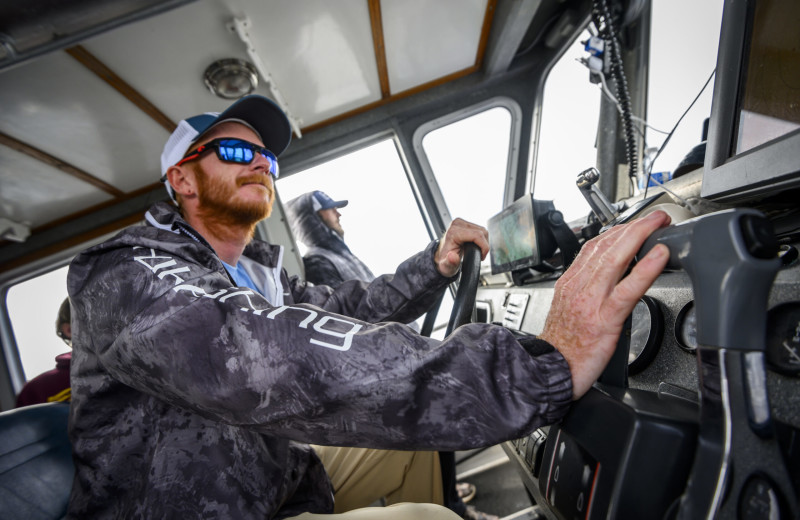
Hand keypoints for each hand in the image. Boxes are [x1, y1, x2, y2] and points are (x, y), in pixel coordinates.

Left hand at [434, 218, 489, 277]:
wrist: (442, 257)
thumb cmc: (445, 262)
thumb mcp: (446, 267)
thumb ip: (449, 263)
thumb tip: (452, 256)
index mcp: (453, 232)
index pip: (477, 235)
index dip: (484, 247)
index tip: (481, 257)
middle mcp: (457, 224)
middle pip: (482, 232)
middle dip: (484, 245)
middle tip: (479, 255)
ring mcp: (461, 222)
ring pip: (483, 230)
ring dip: (483, 242)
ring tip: (476, 251)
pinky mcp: (465, 223)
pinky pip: (480, 229)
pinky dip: (481, 239)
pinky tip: (475, 246)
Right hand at [538, 210, 670, 398]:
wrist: (549, 371)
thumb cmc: (562, 347)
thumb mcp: (570, 310)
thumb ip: (586, 291)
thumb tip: (609, 281)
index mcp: (570, 283)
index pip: (594, 246)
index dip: (618, 230)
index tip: (636, 223)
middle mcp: (579, 286)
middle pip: (606, 246)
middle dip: (633, 226)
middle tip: (655, 216)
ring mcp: (591, 301)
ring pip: (615, 259)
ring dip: (640, 236)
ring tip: (660, 226)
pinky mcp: (604, 320)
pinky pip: (627, 289)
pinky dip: (645, 269)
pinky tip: (659, 256)